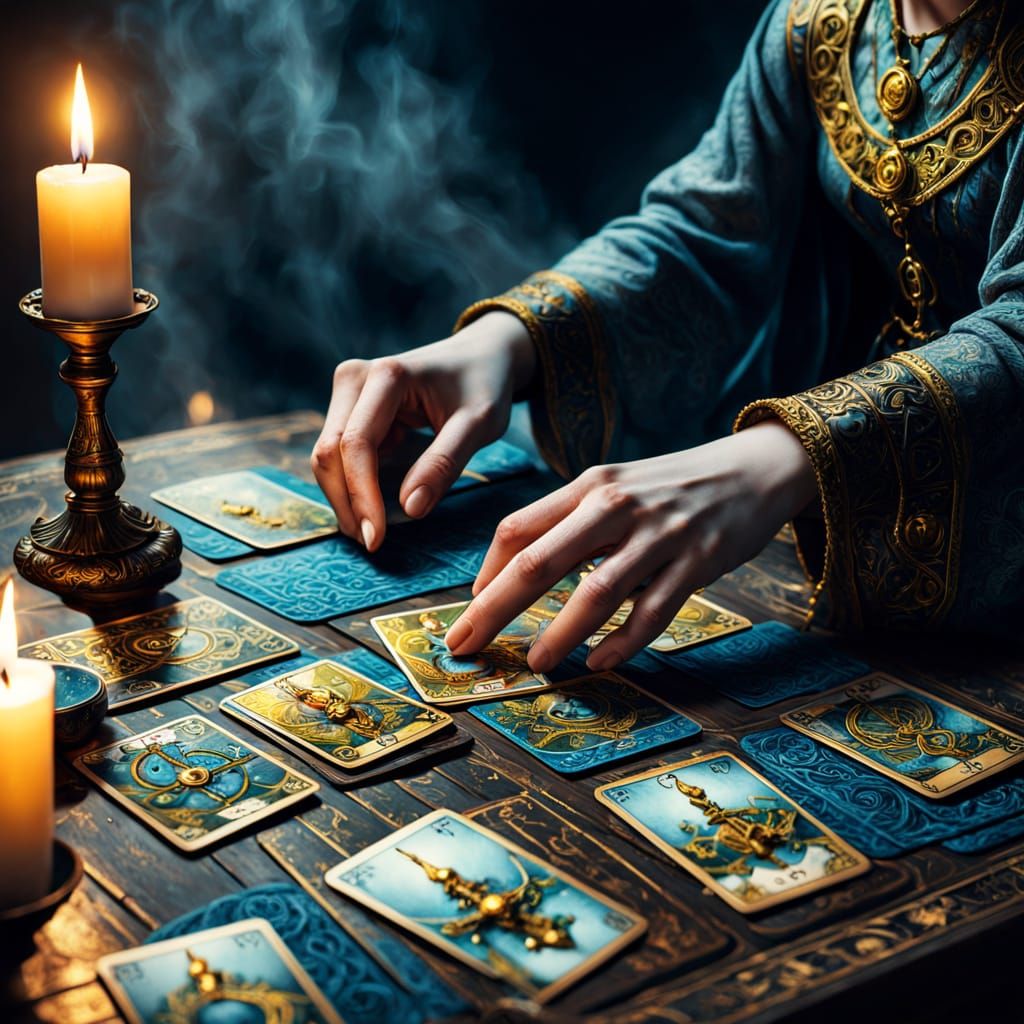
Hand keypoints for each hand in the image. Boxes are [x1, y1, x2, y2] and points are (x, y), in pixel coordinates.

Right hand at [311, 312, 534, 550]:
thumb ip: (444, 463)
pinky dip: (352, 486)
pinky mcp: (350, 410)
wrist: (481, 356)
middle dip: (346, 502)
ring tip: (371, 533)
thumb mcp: (479, 423)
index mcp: (387, 375)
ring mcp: (348, 393)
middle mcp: (355, 378)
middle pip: (329, 452)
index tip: (376, 537)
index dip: (361, 495)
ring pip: (328, 457)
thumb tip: (409, 509)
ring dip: (344, 498)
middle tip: (372, 543)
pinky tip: (371, 512)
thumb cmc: (484, 385)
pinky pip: (340, 456)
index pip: (357, 444)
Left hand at [444, 420, 816, 672]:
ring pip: (596, 591)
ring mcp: (659, 535)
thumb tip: (509, 570)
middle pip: (540, 562)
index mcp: (589, 486)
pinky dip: (625, 641)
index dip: (486, 572)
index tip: (472, 606)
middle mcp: (617, 506)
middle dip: (495, 608)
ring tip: (536, 662)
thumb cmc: (668, 487)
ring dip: (560, 633)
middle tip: (466, 644)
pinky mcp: (698, 562)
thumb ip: (566, 521)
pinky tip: (601, 660)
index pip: (518, 528)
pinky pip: (654, 610)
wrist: (751, 470)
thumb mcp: (614, 487)